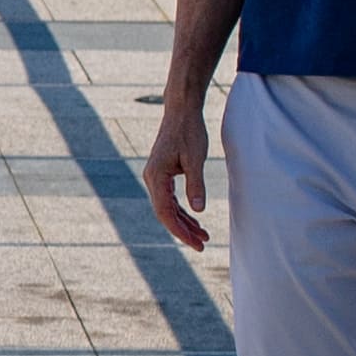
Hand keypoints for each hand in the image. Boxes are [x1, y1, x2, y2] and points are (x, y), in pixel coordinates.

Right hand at [142, 98, 210, 251]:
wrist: (181, 110)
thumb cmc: (189, 131)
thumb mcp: (196, 158)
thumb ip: (196, 185)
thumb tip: (198, 211)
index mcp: (156, 176)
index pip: (164, 212)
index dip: (179, 230)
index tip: (195, 243)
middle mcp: (152, 178)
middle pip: (165, 213)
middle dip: (183, 231)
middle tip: (202, 245)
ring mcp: (156, 177)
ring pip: (168, 208)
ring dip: (184, 222)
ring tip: (203, 236)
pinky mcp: (163, 174)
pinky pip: (170, 199)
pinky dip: (182, 210)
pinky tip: (195, 219)